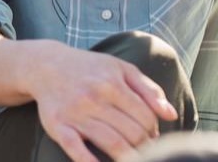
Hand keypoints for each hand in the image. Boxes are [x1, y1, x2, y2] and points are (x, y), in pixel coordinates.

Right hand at [26, 41, 178, 161]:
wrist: (46, 65)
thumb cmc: (90, 69)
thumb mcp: (121, 69)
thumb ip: (149, 89)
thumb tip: (171, 115)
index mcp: (113, 83)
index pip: (145, 116)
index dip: (153, 131)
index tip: (152, 137)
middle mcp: (95, 98)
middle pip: (132, 133)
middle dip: (145, 147)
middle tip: (145, 152)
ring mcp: (76, 113)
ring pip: (112, 143)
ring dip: (128, 158)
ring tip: (132, 159)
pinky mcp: (58, 125)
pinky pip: (76, 149)